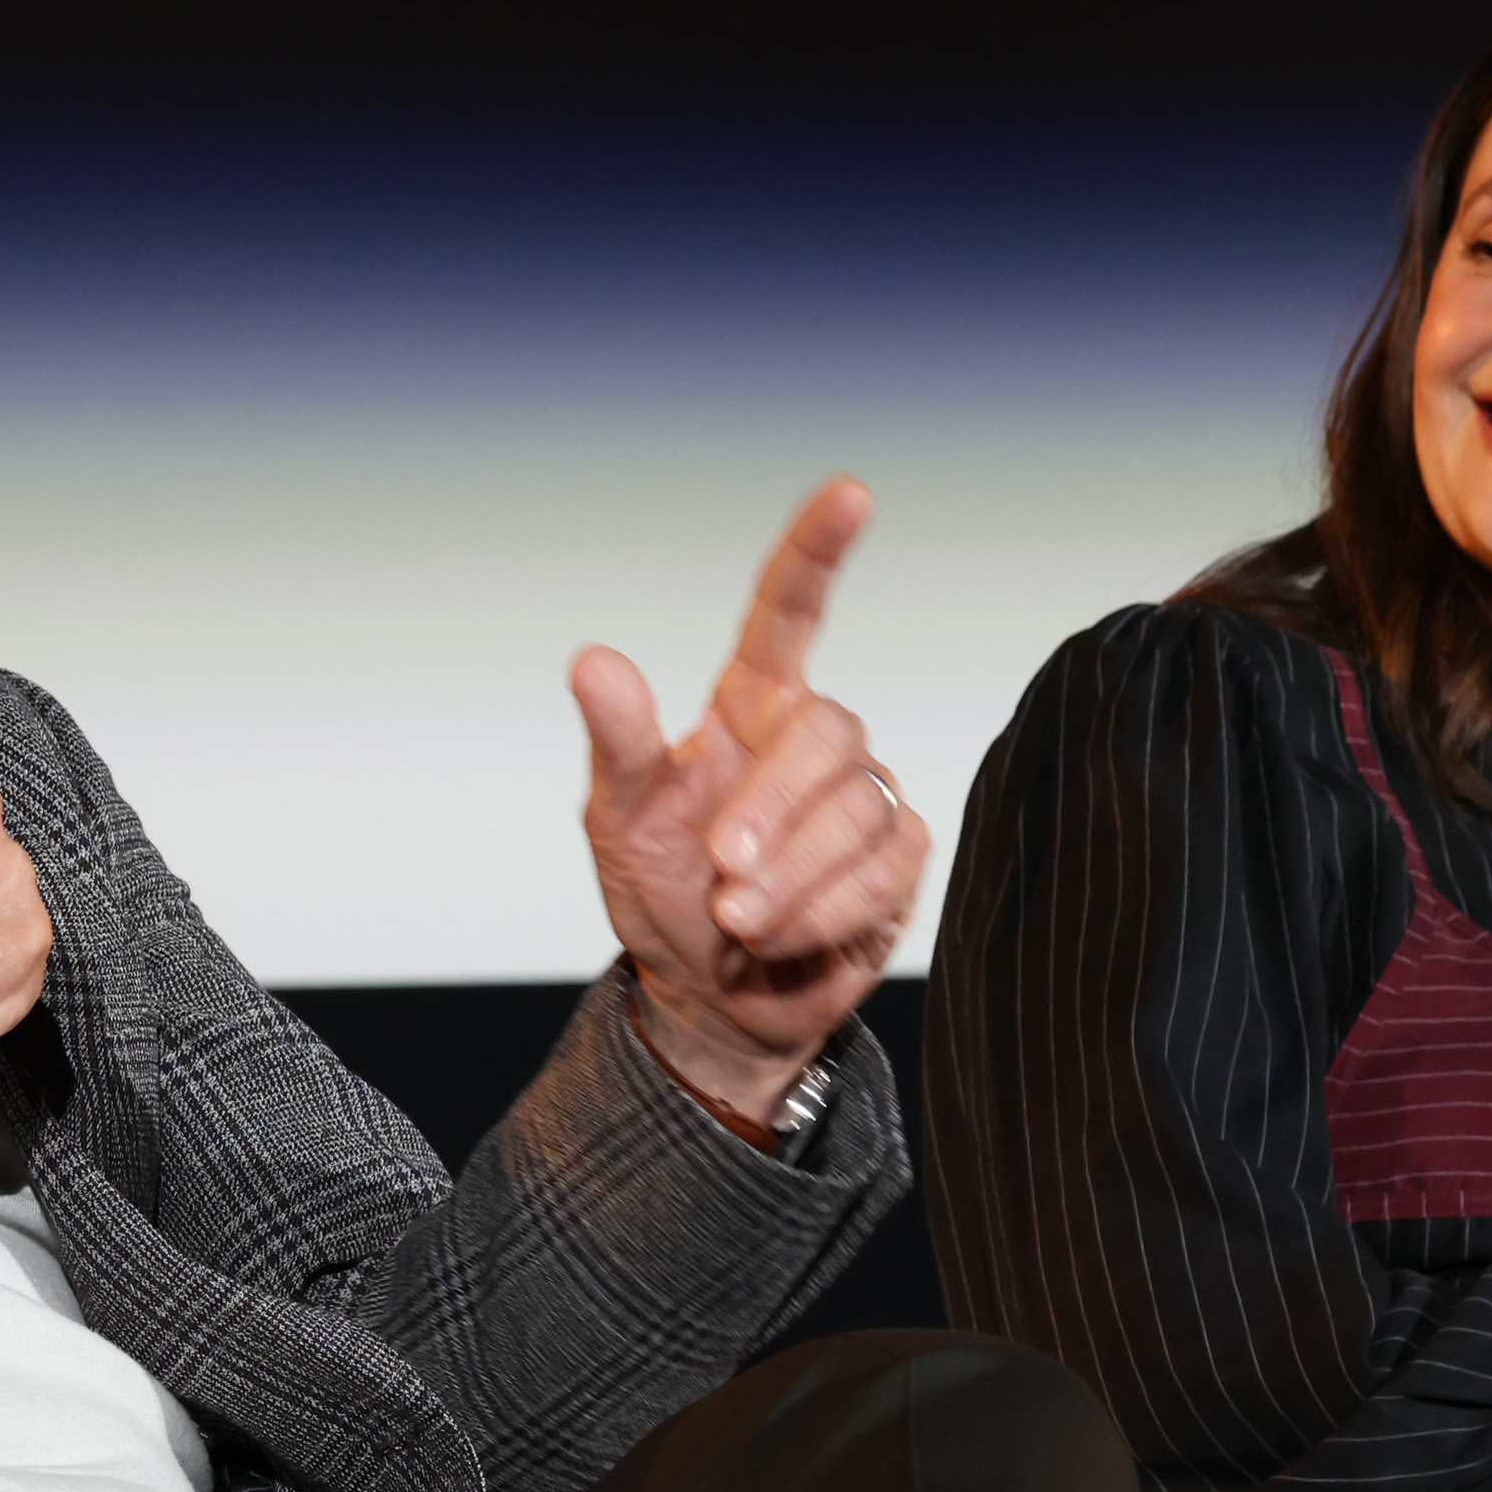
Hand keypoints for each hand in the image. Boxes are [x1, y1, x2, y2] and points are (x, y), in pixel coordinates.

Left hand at [570, 476, 930, 1122]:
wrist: (710, 999)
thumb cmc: (662, 890)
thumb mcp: (619, 818)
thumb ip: (620, 741)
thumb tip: (593, 663)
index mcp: (749, 705)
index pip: (791, 610)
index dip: (818, 549)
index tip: (851, 492)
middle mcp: (813, 739)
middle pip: (826, 732)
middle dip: (772, 809)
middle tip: (722, 871)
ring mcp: (865, 797)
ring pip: (857, 809)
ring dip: (788, 879)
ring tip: (736, 918)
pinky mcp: (898, 861)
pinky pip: (881, 872)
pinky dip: (818, 913)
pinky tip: (779, 937)